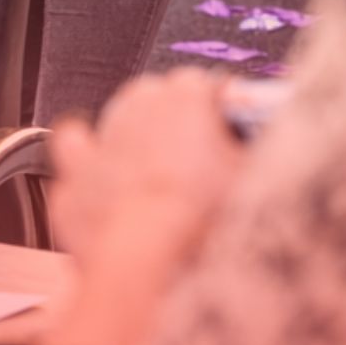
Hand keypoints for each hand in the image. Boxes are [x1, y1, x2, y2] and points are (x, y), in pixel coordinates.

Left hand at [41, 70, 244, 344]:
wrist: (146, 261)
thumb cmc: (200, 222)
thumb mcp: (254, 182)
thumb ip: (258, 154)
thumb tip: (270, 151)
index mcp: (185, 98)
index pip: (205, 83)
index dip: (217, 108)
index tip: (228, 128)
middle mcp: (139, 106)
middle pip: (158, 94)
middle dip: (175, 118)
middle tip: (197, 156)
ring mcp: (102, 135)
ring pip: (116, 116)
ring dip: (133, 133)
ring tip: (156, 168)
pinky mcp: (75, 171)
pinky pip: (75, 148)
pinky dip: (87, 158)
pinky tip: (101, 170)